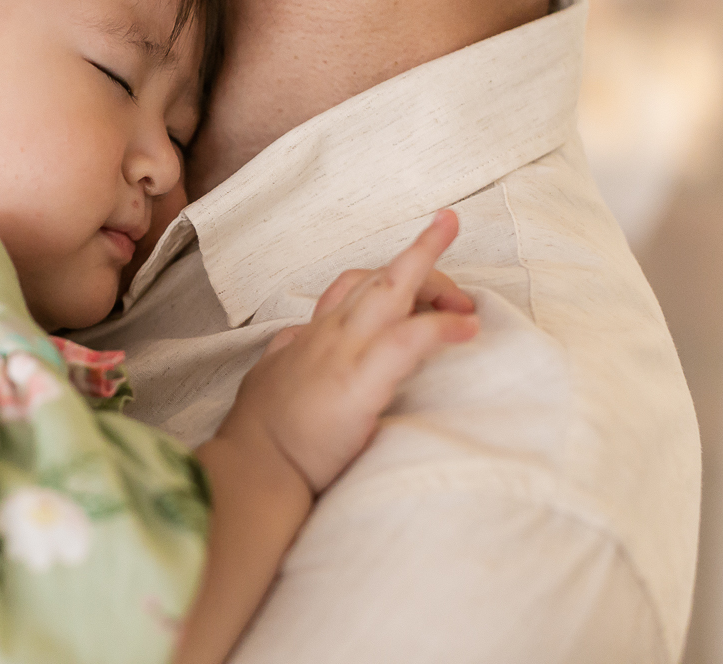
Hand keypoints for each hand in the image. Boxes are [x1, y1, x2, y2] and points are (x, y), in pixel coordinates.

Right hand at [219, 210, 477, 493]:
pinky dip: (440, 326)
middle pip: (378, 278)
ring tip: (469, 294)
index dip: (385, 272)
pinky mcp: (359, 379)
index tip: (413, 268)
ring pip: (390, 290)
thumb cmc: (262, 431)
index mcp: (313, 335)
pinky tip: (466, 327)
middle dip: (419, 256)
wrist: (254, 465)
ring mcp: (344, 351)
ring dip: (434, 273)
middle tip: (457, 286)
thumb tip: (293, 341)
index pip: (351, 287)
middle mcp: (329, 333)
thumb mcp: (271, 376)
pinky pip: (407, 338)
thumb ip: (288, 353)